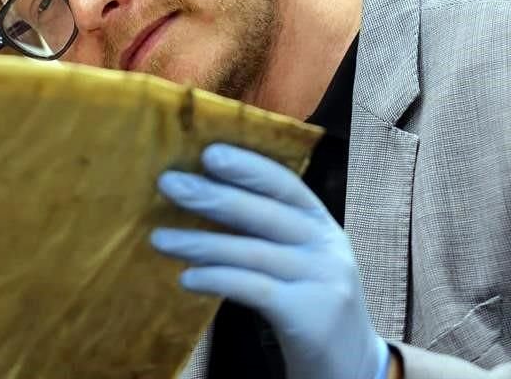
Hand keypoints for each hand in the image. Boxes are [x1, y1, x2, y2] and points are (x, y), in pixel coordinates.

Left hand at [151, 143, 389, 378]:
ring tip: (159, 239)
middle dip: (213, 196)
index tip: (209, 153)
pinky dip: (217, 280)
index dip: (248, 167)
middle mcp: (326, 245)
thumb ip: (266, 231)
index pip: (285, 184)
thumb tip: (205, 198)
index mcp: (321, 223)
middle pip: (265, 213)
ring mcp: (322, 279)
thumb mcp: (298, 258)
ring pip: (253, 252)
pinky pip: (254, 289)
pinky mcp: (309, 315)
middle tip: (169, 184)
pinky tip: (187, 279)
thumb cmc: (311, 302)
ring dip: (201, 243)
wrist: (351, 363)